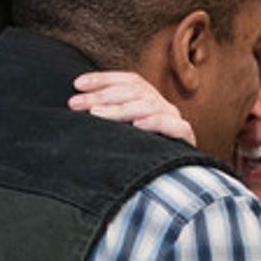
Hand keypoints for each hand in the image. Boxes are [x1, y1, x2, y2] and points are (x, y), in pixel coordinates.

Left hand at [68, 71, 195, 146]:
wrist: (168, 181)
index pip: (128, 81)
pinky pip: (174, 126)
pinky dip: (155, 123)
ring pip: (149, 106)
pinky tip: (137, 125)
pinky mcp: (185, 137)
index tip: (77, 84)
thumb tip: (75, 104)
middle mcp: (162, 106)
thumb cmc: (137, 155)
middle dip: (102, 96)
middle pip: (134, 91)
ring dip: (120, 109)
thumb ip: (105, 116)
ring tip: (96, 114)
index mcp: (148, 100)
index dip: (103, 79)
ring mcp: (174, 120)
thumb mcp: (119, 133)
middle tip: (76, 104)